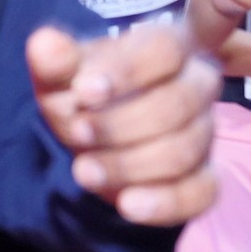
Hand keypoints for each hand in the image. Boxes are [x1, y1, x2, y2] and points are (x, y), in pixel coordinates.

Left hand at [29, 19, 222, 222]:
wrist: (95, 140)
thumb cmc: (83, 97)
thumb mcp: (60, 77)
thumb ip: (54, 60)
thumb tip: (45, 45)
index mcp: (168, 46)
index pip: (166, 49)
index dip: (126, 72)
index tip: (84, 92)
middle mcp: (197, 85)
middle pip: (179, 103)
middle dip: (122, 124)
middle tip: (78, 134)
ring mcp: (205, 133)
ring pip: (184, 150)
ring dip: (130, 165)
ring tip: (84, 172)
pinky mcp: (205, 178)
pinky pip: (200, 193)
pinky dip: (165, 203)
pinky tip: (127, 206)